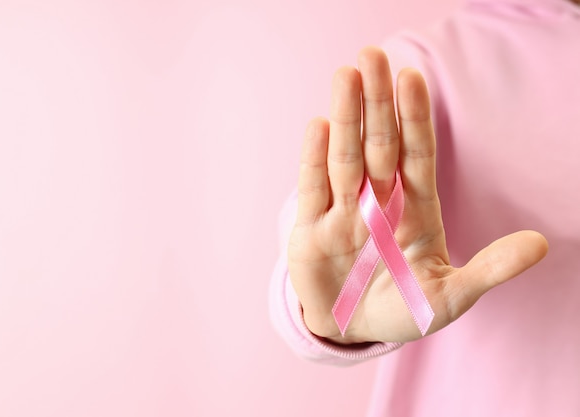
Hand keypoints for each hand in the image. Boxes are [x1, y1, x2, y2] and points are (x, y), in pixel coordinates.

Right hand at [287, 46, 547, 343]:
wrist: (352, 331)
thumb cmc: (403, 311)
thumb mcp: (450, 297)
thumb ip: (490, 270)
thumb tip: (541, 244)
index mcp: (414, 211)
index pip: (416, 156)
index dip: (415, 119)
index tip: (413, 77)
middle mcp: (377, 203)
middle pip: (378, 145)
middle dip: (377, 103)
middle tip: (372, 55)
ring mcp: (342, 213)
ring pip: (345, 158)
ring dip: (345, 118)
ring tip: (346, 76)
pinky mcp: (310, 230)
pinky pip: (314, 190)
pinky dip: (315, 160)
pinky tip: (319, 125)